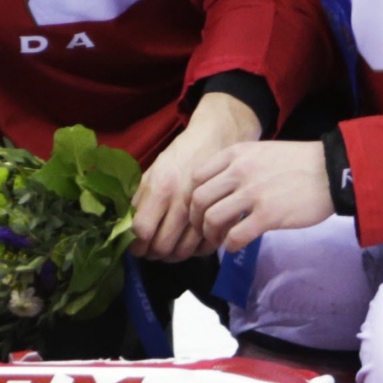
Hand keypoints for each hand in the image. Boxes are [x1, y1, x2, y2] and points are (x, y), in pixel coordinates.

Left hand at [132, 91, 261, 260]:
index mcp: (163, 185)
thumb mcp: (160, 164)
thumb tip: (128, 217)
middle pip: (165, 242)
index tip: (140, 249)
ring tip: (183, 251)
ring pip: (191, 247)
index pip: (142, 227)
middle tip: (161, 254)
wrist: (230, 128)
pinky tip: (212, 243)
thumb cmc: (192, 147)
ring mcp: (214, 204)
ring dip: (184, 255)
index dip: (138, 245)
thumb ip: (144, 190)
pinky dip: (215, 248)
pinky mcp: (254, 211)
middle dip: (159, 254)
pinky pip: (225, 242)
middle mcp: (186, 196)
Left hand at [190, 139, 332, 253]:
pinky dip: (229, 244)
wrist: (332, 171)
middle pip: (199, 199)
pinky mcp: (268, 215)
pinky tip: (234, 246)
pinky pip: (236, 235)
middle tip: (203, 229)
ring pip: (212, 218)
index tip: (199, 209)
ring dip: (210, 235)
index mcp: (235, 154)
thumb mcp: (260, 152)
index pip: (196, 177)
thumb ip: (237, 165)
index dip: (192, 197)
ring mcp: (253, 193)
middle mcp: (238, 171)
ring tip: (217, 240)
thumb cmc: (298, 162)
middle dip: (195, 219)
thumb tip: (218, 188)